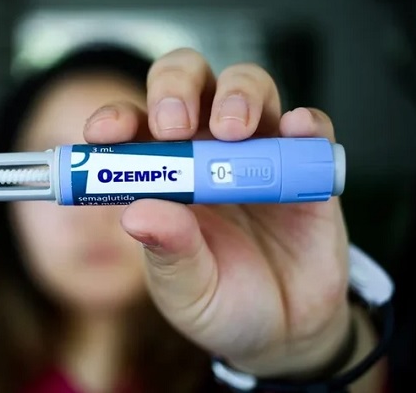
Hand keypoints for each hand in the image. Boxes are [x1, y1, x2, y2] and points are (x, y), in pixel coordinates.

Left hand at [83, 48, 351, 377]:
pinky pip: (310, 128)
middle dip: (176, 88)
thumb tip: (137, 213)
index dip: (116, 119)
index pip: (133, 126)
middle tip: (175, 125)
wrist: (284, 332)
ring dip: (237, 94)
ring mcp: (258, 152)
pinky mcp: (306, 166)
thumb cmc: (221, 303)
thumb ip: (168, 253)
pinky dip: (304, 121)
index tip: (105, 133)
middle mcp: (207, 152)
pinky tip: (296, 129)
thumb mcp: (186, 291)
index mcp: (164, 176)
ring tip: (234, 131)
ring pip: (247, 86)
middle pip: (188, 83)